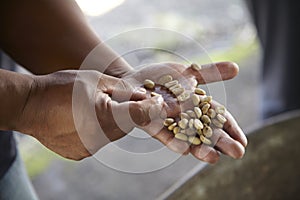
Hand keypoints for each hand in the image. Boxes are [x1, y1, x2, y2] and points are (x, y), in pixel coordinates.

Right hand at [17, 70, 162, 159]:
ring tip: (93, 107)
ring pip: (112, 133)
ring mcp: (89, 148)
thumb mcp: (96, 80)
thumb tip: (142, 96)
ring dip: (111, 121)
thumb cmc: (60, 88)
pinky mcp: (80, 153)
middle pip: (127, 125)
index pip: (141, 115)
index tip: (158, 102)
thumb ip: (122, 89)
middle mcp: (100, 138)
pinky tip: (83, 119)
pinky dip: (97, 129)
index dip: (153, 108)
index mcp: (106, 117)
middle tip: (117, 99)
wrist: (28, 106)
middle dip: (128, 112)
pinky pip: (98, 140)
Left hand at [123, 62, 247, 162]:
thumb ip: (210, 72)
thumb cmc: (162, 77)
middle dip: (221, 141)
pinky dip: (173, 141)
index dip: (230, 129)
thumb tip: (237, 68)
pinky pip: (162, 133)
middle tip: (238, 153)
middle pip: (204, 131)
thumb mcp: (187, 71)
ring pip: (186, 137)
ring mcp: (167, 122)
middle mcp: (183, 117)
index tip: (244, 141)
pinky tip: (184, 150)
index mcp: (195, 106)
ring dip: (200, 148)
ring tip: (214, 158)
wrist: (134, 80)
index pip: (217, 118)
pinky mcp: (150, 123)